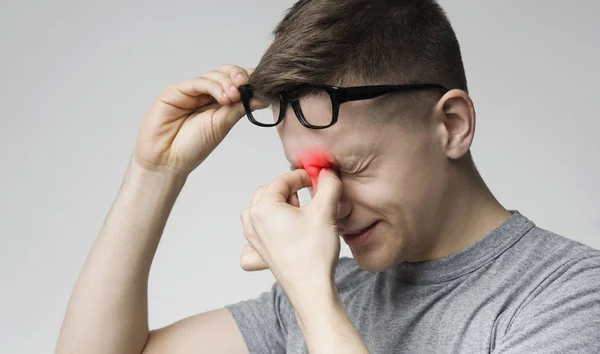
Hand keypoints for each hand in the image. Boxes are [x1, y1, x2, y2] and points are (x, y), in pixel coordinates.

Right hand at [133, 65, 264, 176]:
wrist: (168, 160)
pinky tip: (224, 97)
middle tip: (246, 87)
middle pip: (226, 73)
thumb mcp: (223, 125)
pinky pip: (198, 82)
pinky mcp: (175, 91)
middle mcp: (205, 94)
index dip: (249, 80)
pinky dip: (214, 86)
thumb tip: (264, 98)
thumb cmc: (193, 146)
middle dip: (239, 77)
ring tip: (234, 97)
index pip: (236, 82)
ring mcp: (191, 91)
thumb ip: (240, 109)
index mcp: (218, 102)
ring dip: (228, 83)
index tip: (262, 85)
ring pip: (214, 75)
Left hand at [240, 168, 342, 296]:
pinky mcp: (258, 250)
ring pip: (263, 208)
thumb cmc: (313, 255)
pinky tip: (288, 230)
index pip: (282, 180)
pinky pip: (259, 228)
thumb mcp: (325, 212)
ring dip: (281, 205)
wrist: (311, 289)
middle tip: (310, 198)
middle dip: (291, 191)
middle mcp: (252, 221)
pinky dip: (272, 223)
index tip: (316, 178)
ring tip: (300, 215)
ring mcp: (253, 238)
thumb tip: (327, 172)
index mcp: (263, 208)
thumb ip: (328, 185)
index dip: (302, 176)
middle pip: (270, 192)